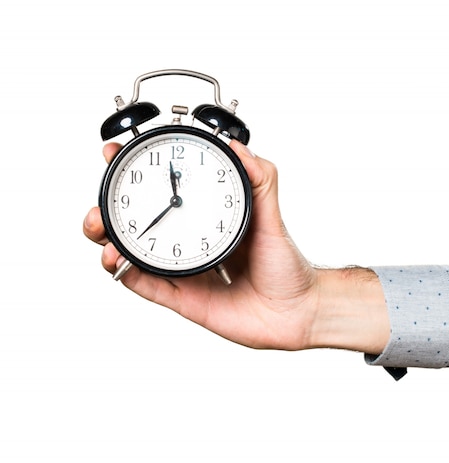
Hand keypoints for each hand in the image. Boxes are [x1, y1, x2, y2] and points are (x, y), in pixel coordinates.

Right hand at [83, 141, 388, 352]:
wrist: (299, 312)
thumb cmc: (288, 266)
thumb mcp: (273, 216)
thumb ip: (261, 180)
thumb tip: (239, 147)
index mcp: (208, 221)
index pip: (165, 195)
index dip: (136, 177)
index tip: (116, 155)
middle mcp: (191, 245)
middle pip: (139, 226)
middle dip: (110, 213)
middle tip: (100, 204)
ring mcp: (186, 273)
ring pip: (135, 255)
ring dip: (109, 242)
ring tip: (100, 232)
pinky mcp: (185, 301)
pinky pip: (148, 286)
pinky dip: (127, 273)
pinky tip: (115, 260)